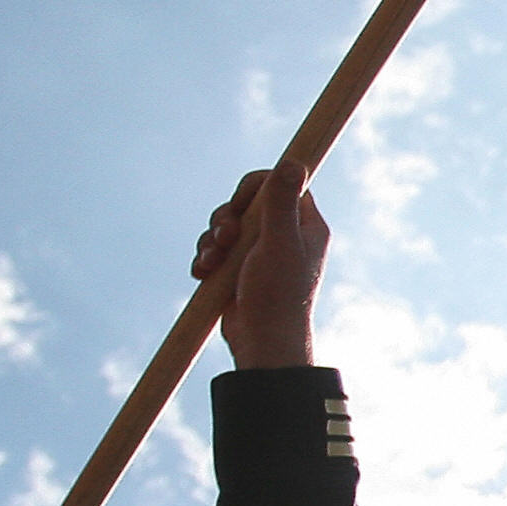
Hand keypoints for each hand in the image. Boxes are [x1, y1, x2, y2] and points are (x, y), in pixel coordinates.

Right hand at [194, 168, 328, 370]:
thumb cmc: (278, 295)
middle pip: (247, 204)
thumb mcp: (279, 243)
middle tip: (224, 237)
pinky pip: (216, 251)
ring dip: (211, 239)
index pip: (280, 184)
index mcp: (304, 225)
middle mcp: (285, 236)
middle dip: (226, 217)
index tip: (240, 202)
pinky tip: (202, 273)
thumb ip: (282, 203)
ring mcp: (260, 254)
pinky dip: (206, 258)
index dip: (255, 187)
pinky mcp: (239, 271)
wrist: (263, 344)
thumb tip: (293, 161)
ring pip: (227, 227)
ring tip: (211, 261)